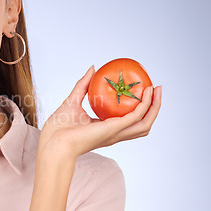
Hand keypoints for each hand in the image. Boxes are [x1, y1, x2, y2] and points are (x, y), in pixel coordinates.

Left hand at [38, 66, 161, 159]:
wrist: (53, 142)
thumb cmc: (58, 128)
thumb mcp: (72, 101)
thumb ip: (83, 85)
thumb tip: (92, 69)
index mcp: (105, 129)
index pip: (129, 121)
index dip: (139, 108)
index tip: (143, 91)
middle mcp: (114, 133)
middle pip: (143, 123)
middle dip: (154, 107)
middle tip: (156, 89)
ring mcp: (115, 132)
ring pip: (145, 123)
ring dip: (154, 106)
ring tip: (157, 90)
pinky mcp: (113, 129)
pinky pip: (135, 117)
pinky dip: (144, 106)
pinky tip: (146, 94)